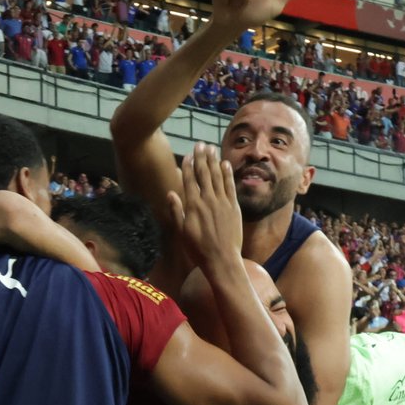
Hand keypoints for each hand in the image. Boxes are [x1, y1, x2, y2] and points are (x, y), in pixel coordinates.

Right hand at [167, 143, 240, 268]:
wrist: (222, 260)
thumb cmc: (198, 250)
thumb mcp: (182, 232)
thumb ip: (177, 212)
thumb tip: (170, 193)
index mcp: (193, 206)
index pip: (189, 180)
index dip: (188, 166)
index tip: (188, 154)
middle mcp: (208, 200)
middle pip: (204, 174)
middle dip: (201, 158)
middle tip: (200, 144)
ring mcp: (222, 202)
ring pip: (217, 176)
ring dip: (214, 161)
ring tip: (211, 148)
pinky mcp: (233, 207)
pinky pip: (230, 186)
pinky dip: (227, 174)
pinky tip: (225, 164)